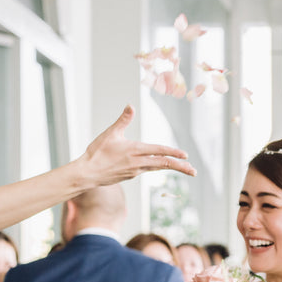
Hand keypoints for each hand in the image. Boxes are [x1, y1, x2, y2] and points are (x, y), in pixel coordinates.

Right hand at [77, 106, 195, 184]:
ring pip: (157, 167)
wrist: (87, 173)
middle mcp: (138, 162)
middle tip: (194, 171)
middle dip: (180, 167)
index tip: (185, 155)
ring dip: (172, 168)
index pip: (159, 151)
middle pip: (163, 164)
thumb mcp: (110, 133)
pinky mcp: (131, 175)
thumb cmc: (97, 152)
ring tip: (186, 169)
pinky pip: (148, 169)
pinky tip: (161, 165)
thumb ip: (123, 120)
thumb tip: (131, 106)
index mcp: (134, 150)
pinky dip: (157, 167)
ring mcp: (136, 171)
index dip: (173, 153)